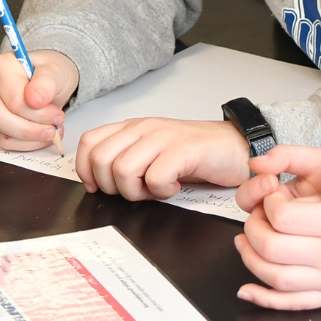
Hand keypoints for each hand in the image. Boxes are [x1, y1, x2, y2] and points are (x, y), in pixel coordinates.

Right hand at [0, 48, 77, 150]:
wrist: (44, 80)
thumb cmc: (48, 73)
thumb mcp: (56, 71)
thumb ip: (46, 83)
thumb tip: (35, 100)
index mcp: (0, 66)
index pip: (14, 100)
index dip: (39, 114)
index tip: (58, 117)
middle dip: (30, 130)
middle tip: (53, 131)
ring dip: (28, 140)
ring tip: (48, 134)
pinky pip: (0, 140)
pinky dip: (22, 144)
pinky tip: (37, 138)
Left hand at [74, 116, 249, 200]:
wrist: (234, 147)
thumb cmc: (193, 155)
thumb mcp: (152, 153)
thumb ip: (126, 159)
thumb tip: (97, 182)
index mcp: (132, 128)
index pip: (89, 142)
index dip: (85, 170)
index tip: (97, 188)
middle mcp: (143, 128)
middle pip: (101, 159)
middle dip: (112, 187)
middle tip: (137, 190)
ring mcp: (163, 137)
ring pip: (123, 170)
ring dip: (138, 191)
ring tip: (157, 188)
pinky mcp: (183, 150)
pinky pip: (155, 178)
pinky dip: (162, 191)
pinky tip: (175, 185)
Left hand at [234, 151, 320, 309]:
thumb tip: (316, 181)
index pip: (283, 217)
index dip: (269, 202)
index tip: (275, 194)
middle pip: (272, 248)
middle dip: (253, 228)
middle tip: (257, 215)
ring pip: (276, 278)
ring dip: (250, 259)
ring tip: (246, 241)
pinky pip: (293, 304)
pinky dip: (265, 299)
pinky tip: (248, 289)